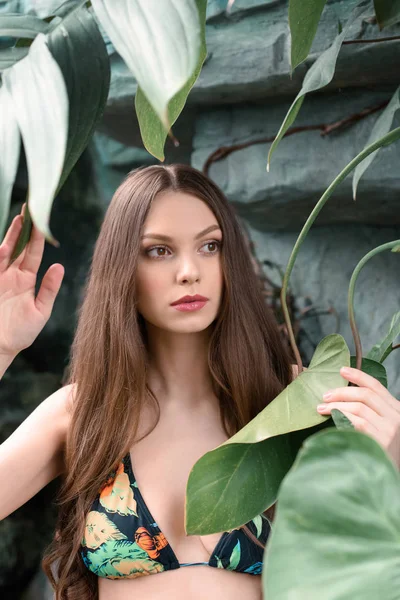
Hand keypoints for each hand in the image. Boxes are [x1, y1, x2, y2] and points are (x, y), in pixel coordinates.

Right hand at [0, 204, 64, 356]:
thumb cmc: (20, 334)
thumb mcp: (40, 311)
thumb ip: (49, 289)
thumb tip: (59, 266)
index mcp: (26, 280)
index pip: (33, 253)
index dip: (37, 237)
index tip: (40, 220)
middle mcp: (11, 275)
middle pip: (18, 246)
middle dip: (23, 228)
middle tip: (29, 208)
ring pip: (4, 251)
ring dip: (11, 235)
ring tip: (20, 219)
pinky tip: (4, 245)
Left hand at [316, 366, 399, 468]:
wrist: (393, 478)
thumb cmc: (386, 452)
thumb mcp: (386, 428)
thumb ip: (373, 413)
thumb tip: (344, 399)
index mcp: (397, 410)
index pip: (377, 387)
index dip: (358, 376)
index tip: (341, 370)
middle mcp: (396, 417)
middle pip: (365, 395)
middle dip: (342, 392)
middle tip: (325, 395)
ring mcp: (390, 430)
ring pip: (358, 408)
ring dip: (336, 405)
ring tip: (322, 408)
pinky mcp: (381, 441)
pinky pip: (357, 423)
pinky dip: (342, 417)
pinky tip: (332, 418)